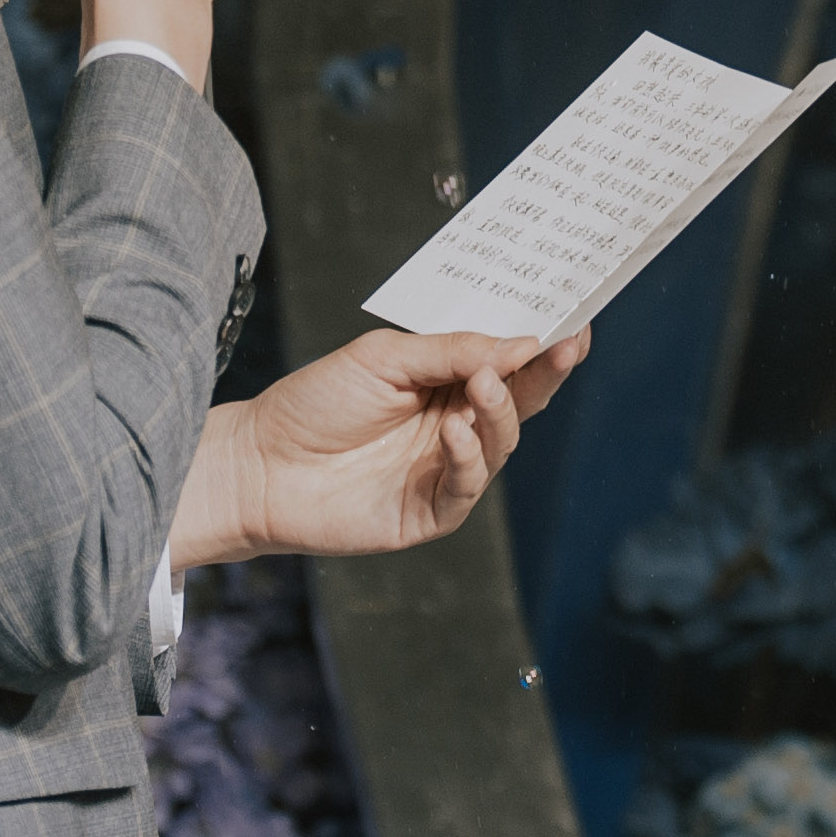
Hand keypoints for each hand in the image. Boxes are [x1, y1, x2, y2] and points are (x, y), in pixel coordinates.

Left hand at [186, 323, 590, 565]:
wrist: (260, 463)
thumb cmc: (315, 402)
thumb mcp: (384, 357)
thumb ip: (451, 351)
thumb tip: (519, 345)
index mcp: (447, 383)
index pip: (508, 364)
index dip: (543, 347)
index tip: (575, 325)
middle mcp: (454, 425)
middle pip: (518, 402)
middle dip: (545, 375)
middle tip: (564, 348)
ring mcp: (444, 470)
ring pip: (500, 443)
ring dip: (499, 412)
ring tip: (483, 387)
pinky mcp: (430, 511)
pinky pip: (467, 486)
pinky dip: (468, 457)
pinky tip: (453, 431)